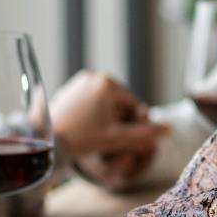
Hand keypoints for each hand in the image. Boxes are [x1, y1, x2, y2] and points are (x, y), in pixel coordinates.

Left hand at [51, 71, 170, 190]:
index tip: (122, 138)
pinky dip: (92, 113)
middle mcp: (94, 76)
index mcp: (108, 83)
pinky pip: (89, 101)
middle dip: (118, 119)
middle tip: (108, 138)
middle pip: (118, 102)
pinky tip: (85, 128)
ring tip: (96, 134)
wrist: (47, 140)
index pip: (133, 105)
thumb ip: (145, 133)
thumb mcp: (117, 138)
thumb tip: (169, 129)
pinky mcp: (69, 88)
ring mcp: (79, 81)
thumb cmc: (82, 139)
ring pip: (104, 102)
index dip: (132, 124)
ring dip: (106, 117)